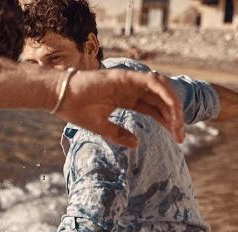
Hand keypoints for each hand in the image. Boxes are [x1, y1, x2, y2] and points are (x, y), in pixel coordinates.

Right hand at [58, 68, 184, 147]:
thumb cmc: (77, 111)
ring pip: (162, 90)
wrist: (61, 98)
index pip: (155, 110)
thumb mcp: (102, 128)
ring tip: (178, 126)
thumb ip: (119, 135)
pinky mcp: (127, 77)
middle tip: (181, 137)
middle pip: (162, 101)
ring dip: (173, 106)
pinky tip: (172, 110)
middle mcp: (132, 89)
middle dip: (175, 118)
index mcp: (127, 100)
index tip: (177, 139)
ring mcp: (131, 81)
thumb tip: (137, 144)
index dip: (168, 123)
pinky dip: (165, 94)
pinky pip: (153, 82)